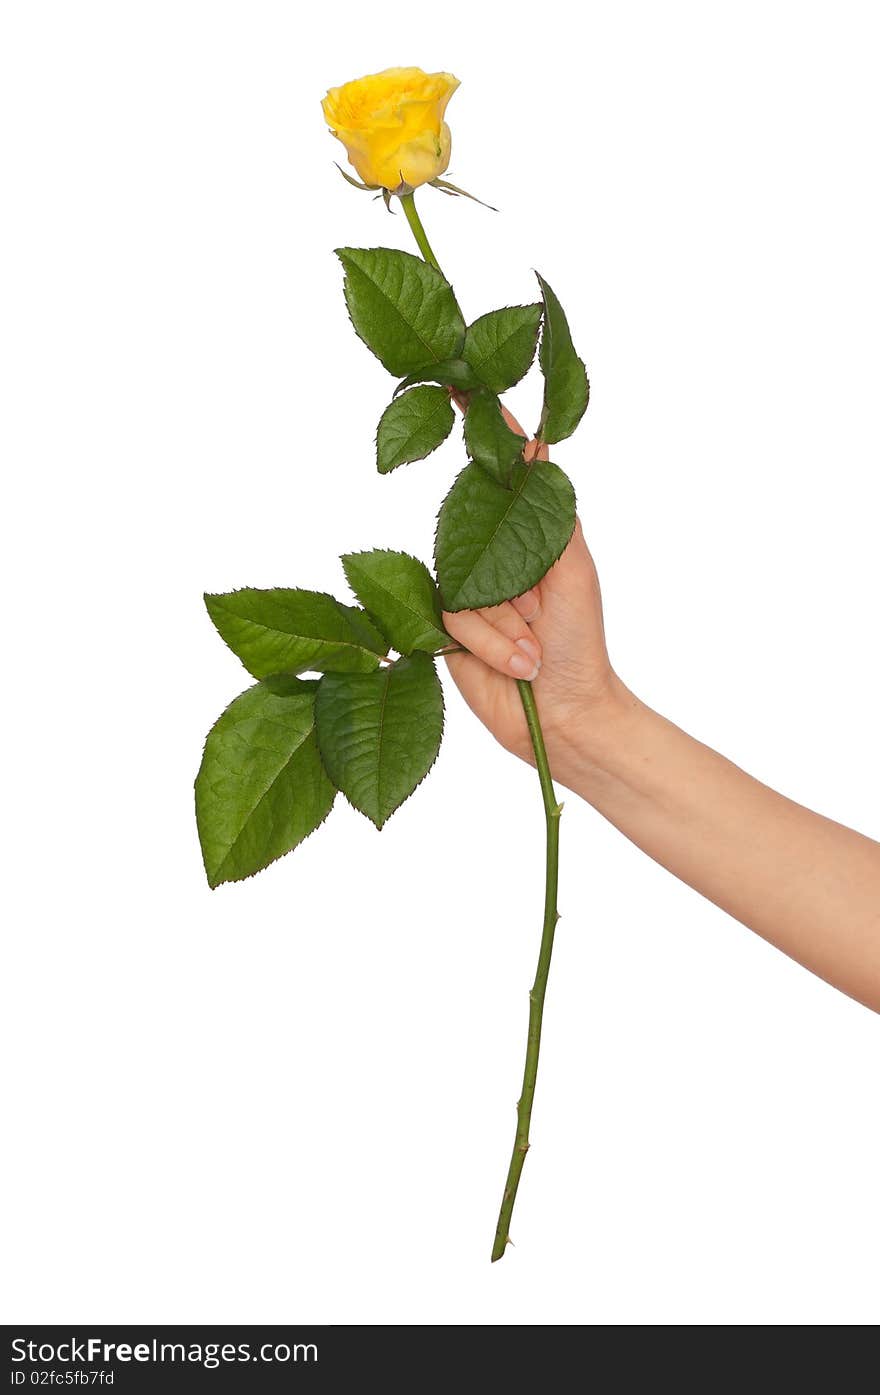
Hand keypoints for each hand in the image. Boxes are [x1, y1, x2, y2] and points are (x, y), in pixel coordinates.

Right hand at [442, 415, 619, 773]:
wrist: (565, 714)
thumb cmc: (581, 643)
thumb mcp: (575, 570)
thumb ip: (550, 513)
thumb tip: (538, 447)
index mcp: (525, 538)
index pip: (501, 477)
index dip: (484, 435)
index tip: (465, 388)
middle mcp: (490, 560)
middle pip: (472, 532)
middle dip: (513, 584)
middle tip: (542, 615)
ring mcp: (468, 595)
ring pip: (464, 583)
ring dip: (509, 625)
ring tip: (533, 651)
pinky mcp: (444, 631)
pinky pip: (452, 617)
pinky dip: (491, 644)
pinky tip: (517, 664)